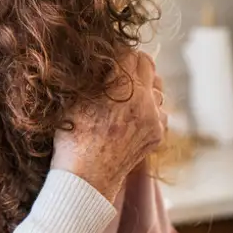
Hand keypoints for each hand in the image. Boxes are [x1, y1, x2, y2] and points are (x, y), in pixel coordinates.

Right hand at [51, 50, 165, 200]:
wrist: (85, 179)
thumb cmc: (72, 138)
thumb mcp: (75, 99)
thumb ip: (95, 76)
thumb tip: (104, 60)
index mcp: (122, 86)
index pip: (129, 53)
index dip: (117, 54)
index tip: (109, 59)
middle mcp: (143, 99)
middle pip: (148, 65)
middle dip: (133, 65)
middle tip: (119, 72)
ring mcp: (154, 118)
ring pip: (157, 89)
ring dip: (144, 88)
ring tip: (126, 97)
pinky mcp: (157, 134)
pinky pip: (160, 111)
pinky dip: (150, 110)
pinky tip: (133, 117)